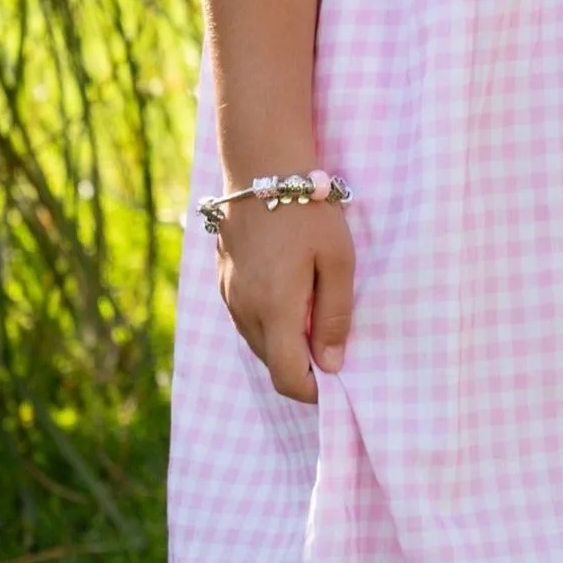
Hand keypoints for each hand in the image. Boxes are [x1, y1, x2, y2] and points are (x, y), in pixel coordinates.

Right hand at [215, 200, 352, 404]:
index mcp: (274, 310)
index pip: (287, 377)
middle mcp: (244, 311)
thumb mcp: (338, 261)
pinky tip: (293, 295)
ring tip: (316, 315)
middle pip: (272, 364)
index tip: (338, 381)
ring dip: (285, 344)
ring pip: (258, 343)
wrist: (262, 171)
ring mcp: (229, 297)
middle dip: (303, 366)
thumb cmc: (309, 213)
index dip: (314, 391)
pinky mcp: (223, 283)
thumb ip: (335, 315)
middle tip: (334, 345)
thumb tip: (332, 364)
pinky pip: (247, 320)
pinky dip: (270, 323)